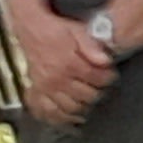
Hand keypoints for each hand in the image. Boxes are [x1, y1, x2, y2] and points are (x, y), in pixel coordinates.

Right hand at [25, 11, 117, 127]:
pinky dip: (66, 116)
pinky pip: (53, 110)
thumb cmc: (56, 29)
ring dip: (86, 105)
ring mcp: (47, 86)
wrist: (30, 27)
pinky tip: (76, 114)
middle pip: (89, 96)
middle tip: (102, 85)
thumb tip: (106, 61)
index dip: (109, 78)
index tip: (111, 74)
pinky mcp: (39, 89)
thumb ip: (92, 46)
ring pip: (74, 107)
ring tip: (91, 97)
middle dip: (100, 91)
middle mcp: (57, 78)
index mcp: (69, 63)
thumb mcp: (77, 31)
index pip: (99, 80)